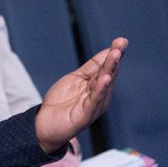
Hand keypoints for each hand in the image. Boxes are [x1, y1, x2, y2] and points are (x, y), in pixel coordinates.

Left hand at [35, 37, 126, 153]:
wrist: (45, 125)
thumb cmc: (61, 103)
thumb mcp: (75, 79)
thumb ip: (90, 68)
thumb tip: (107, 51)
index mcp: (97, 86)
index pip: (106, 67)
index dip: (113, 53)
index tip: (121, 41)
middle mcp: (99, 95)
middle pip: (108, 73)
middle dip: (114, 58)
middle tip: (121, 44)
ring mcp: (94, 104)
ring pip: (104, 84)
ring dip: (110, 69)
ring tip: (115, 55)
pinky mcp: (86, 114)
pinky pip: (94, 100)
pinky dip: (100, 89)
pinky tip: (106, 78)